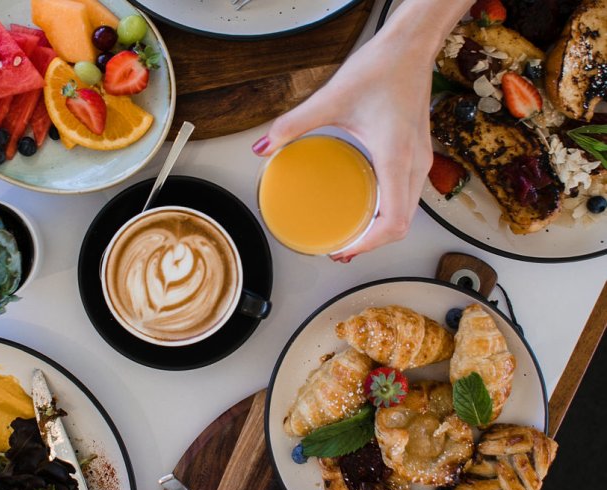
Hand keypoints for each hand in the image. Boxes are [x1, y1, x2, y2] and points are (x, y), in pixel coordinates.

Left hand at [252, 0, 472, 260]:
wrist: (412, 45)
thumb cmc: (382, 68)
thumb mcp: (331, 98)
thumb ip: (293, 124)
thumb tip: (264, 145)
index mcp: (396, 158)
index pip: (392, 222)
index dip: (369, 245)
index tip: (344, 249)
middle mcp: (415, 164)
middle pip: (401, 223)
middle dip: (371, 242)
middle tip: (341, 248)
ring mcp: (420, 159)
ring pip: (407, 211)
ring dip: (380, 228)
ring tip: (352, 234)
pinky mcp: (418, 152)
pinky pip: (407, 194)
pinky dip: (388, 209)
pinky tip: (367, 205)